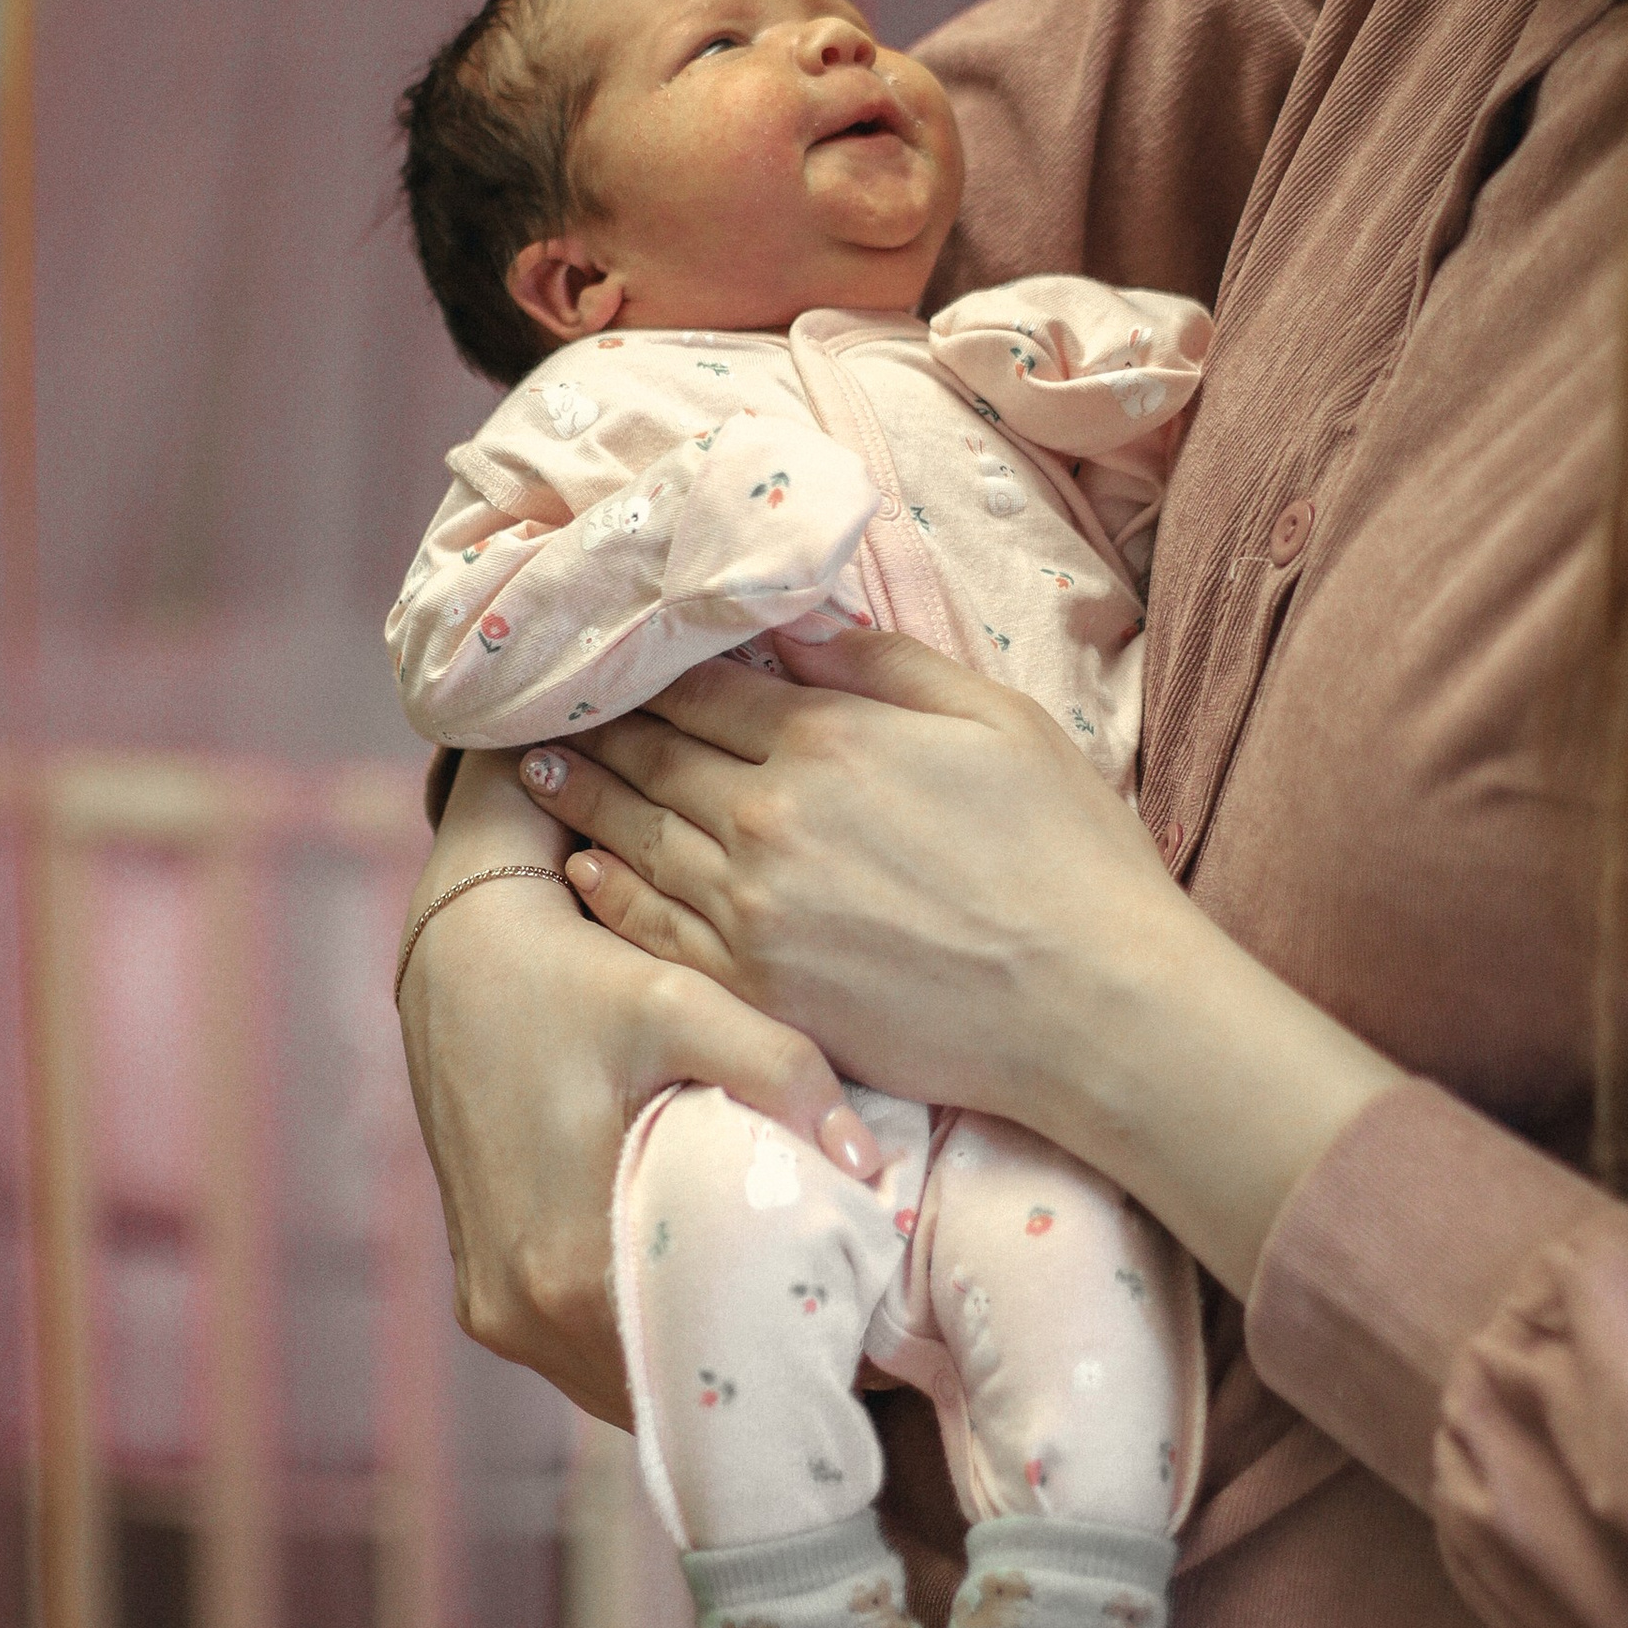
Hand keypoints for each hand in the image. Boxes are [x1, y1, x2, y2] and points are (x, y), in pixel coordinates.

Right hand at [397, 752, 873, 1427]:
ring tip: (786, 1324)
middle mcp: (522, 1311)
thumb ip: (780, 1071)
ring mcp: (497, 1312)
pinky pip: (584, 1355)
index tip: (861, 1356)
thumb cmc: (573, 975)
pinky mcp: (485, 1297)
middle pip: (664, 1390)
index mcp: (567, 1265)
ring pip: (623, 1383)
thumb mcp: (679, 1002)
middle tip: (843, 1344)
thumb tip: (868, 1163)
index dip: (787, 1366)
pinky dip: (646, 1341)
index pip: (699, 1366)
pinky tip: (707, 1302)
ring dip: (696, 1364)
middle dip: (750, 1373)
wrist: (460, 956)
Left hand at [514, 629, 1191, 1143]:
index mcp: (827, 739)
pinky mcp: (756, 989)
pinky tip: (578, 871)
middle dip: (595, 721)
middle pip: (652, 754)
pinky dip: (605, 893)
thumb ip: (885, 664)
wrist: (1094, 1010)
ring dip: (580, 796)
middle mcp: (768, 818)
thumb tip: (798, 616)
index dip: (649, 662)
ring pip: (633, 836)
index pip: (703, 685)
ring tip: (532, 769)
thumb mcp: (996, 720)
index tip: (608, 643)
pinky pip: (651, 929)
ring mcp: (752, 910)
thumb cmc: (1068, 857)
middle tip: (540, 699)